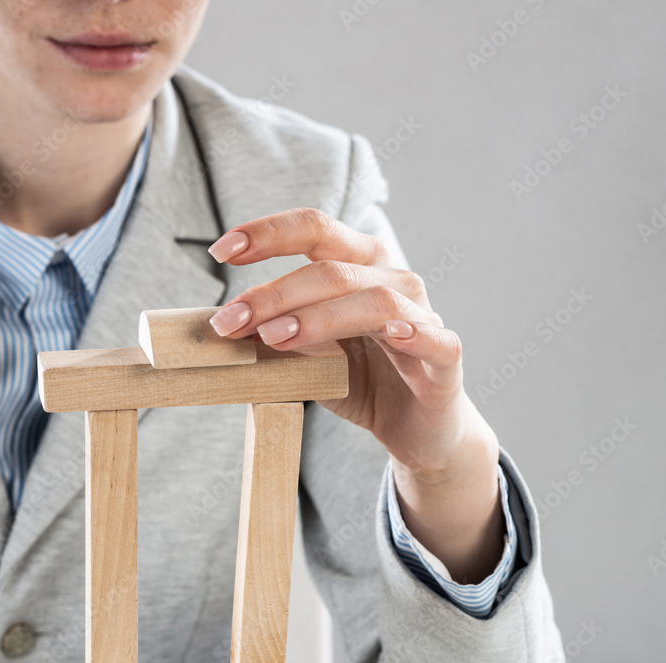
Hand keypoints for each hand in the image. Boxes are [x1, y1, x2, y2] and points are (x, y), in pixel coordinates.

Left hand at [207, 208, 504, 582]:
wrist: (416, 430)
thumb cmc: (361, 381)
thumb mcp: (309, 356)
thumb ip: (277, 336)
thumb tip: (225, 324)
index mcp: (359, 266)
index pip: (315, 230)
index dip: (268, 233)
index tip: (219, 250)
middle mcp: (393, 281)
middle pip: (333, 270)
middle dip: (275, 293)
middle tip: (229, 321)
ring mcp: (423, 317)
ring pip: (375, 300)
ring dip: (319, 316)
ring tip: (273, 338)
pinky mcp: (446, 358)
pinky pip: (435, 339)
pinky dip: (415, 333)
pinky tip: (393, 335)